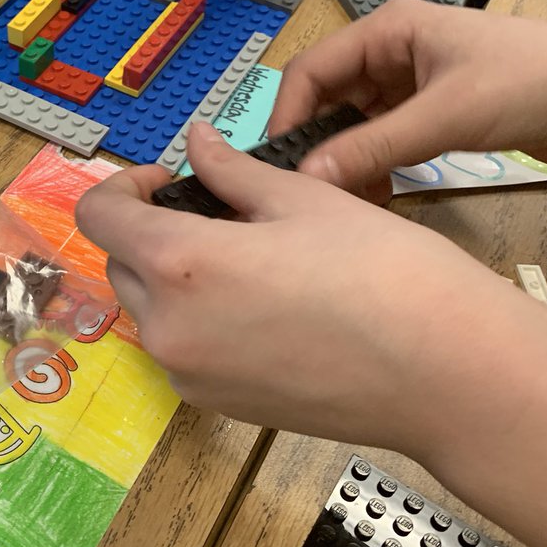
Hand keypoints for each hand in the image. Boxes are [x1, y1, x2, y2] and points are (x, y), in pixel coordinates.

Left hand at [75, 122, 540, 454]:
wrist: (449, 374)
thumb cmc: (381, 270)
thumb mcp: (303, 200)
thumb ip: (231, 171)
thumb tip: (195, 141)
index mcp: (177, 265)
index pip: (98, 216)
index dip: (124, 186)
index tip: (170, 179)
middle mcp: (166, 328)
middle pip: (121, 263)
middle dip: (151, 229)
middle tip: (217, 211)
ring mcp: (188, 376)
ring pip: (149, 309)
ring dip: (173, 276)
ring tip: (246, 257)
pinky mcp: (217, 406)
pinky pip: (182, 349)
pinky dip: (197, 318)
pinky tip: (262, 305)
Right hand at [270, 0, 546, 197]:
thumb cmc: (531, 83)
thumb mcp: (446, 116)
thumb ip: (374, 147)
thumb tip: (308, 176)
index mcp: (388, 29)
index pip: (311, 69)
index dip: (287, 115)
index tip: (278, 163)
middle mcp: (391, 51)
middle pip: (328, 98)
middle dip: (317, 142)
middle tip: (309, 190)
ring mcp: (411, 82)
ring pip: (354, 122)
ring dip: (347, 158)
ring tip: (346, 198)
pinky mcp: (431, 110)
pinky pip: (384, 138)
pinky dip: (374, 165)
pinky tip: (375, 193)